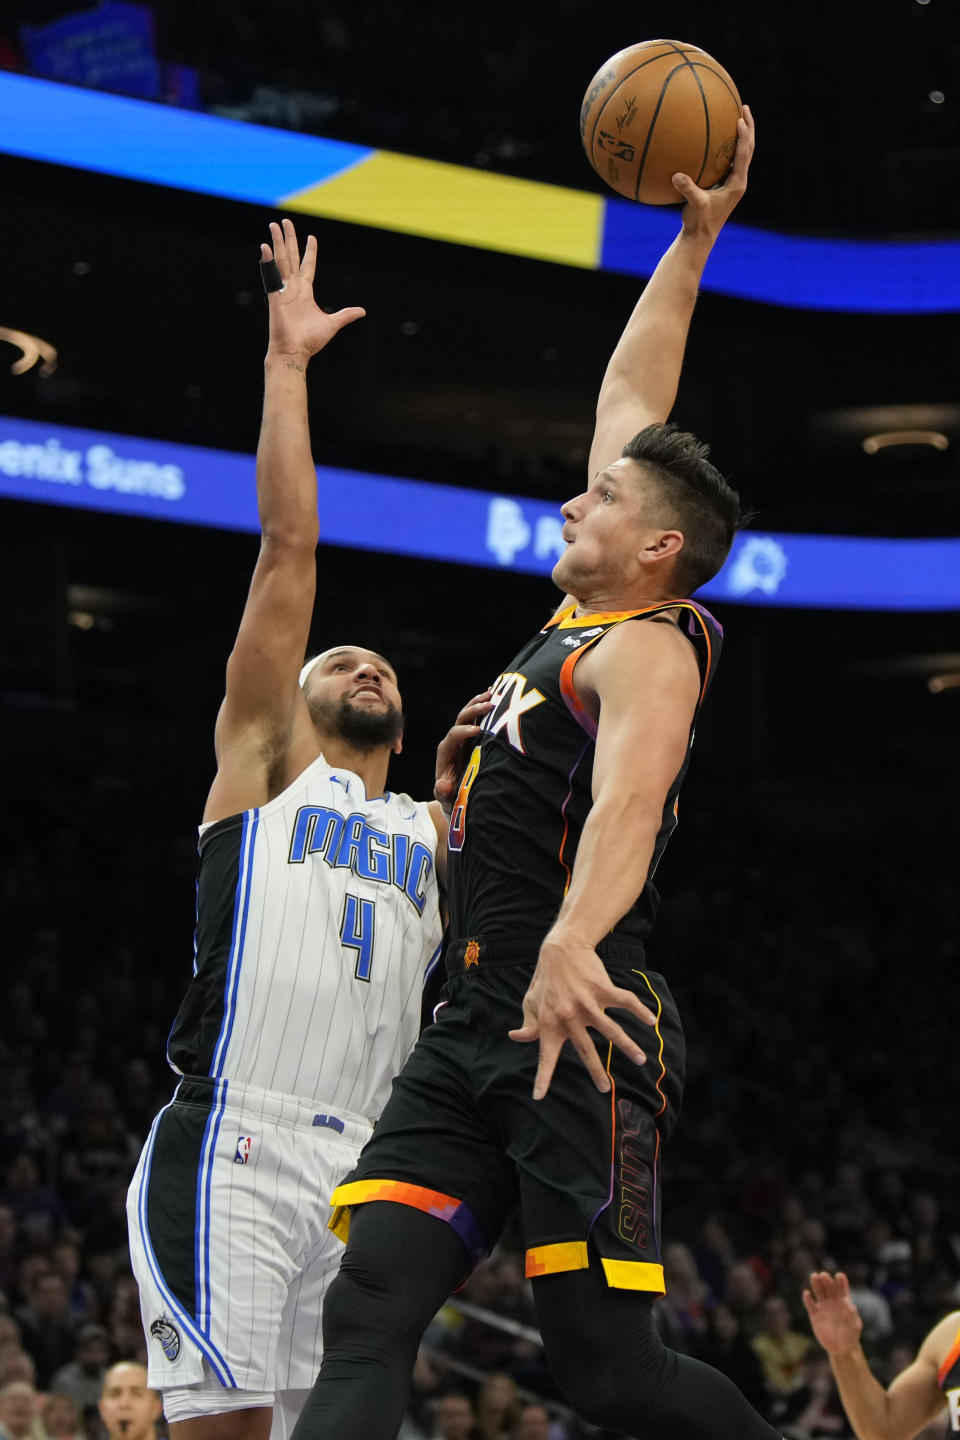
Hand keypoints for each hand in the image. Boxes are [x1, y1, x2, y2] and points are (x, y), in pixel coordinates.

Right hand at [262, 218, 364, 359]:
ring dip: (278, 242)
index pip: (307, 266)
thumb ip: (345, 315)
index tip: (312, 237)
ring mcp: (283, 291)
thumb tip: (362, 311)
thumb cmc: (310, 341)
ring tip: (274, 225)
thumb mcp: (332, 324)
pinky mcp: (275, 297)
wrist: (295, 353)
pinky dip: (268, 261)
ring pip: (280, 261)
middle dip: (289, 239)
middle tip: (285, 222)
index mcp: (305, 292)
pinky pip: (271, 276)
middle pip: (291, 257)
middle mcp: (293, 288)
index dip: (310, 252)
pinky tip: (265, 247)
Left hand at [434, 690, 492, 812]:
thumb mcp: (447, 797)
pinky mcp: (472, 735)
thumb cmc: (452, 796)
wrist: (456, 793)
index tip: (478, 730)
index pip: (453, 736)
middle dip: (473, 711)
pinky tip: (494, 692)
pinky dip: (483, 704)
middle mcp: (453, 740)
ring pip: (469, 714)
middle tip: (489, 705)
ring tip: (492, 694)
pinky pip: (477, 716)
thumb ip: (443, 792)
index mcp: (446, 751)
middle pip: (460, 719)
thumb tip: (442, 785)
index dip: (464, 732)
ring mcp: (463, 735)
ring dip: (479, 703)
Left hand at [508, 934, 656, 1098]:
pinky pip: (624, 1001)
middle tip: (606, 1089)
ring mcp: (587, 1002)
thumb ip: (529, 1023)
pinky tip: (652, 1021)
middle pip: (586, 1050)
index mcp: (550, 1023)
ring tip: (642, 1060)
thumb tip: (516, 1037)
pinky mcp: (602, 989)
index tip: (538, 1097)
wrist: (560, 949)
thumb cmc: (545, 980)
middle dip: (596, 1072)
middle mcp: (569, 1016)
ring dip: (628, 1046)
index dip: (541, 1077)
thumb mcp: (531, 1002)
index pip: (545, 1056)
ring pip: (611, 1030)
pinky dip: (639, 1011)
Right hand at [673, 104, 754, 238]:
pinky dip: (727, 146)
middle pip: (749, 149)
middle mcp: (738, 181)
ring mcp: (733, 183)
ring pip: (742, 154)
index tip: (739, 118)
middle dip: (748, 128)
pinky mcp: (725, 185)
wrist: (700, 237)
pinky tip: (716, 137)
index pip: (744, 154)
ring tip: (736, 116)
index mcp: (737, 184)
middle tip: (744, 108)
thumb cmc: (699, 223)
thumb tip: (676, 176)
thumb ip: (687, 189)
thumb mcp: (694, 205)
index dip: (743, 136)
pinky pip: (729, 160)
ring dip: (742, 135)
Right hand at [802, 1271, 863, 1355]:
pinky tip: (807, 1294)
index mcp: (844, 1302)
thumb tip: (847, 1302)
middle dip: (826, 1280)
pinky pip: (810, 1304)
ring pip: (818, 1292)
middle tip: (824, 1275)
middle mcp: (832, 1301)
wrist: (841, 1348)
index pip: (842, 1288)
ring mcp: (823, 1307)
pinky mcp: (814, 1314)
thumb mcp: (855, 1325)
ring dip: (816, 1284)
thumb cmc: (851, 1335)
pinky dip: (807, 1298)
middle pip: (828, 1287)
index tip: (839, 1276)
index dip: (841, 1281)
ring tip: (814, 1276)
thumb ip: (851, 1314)